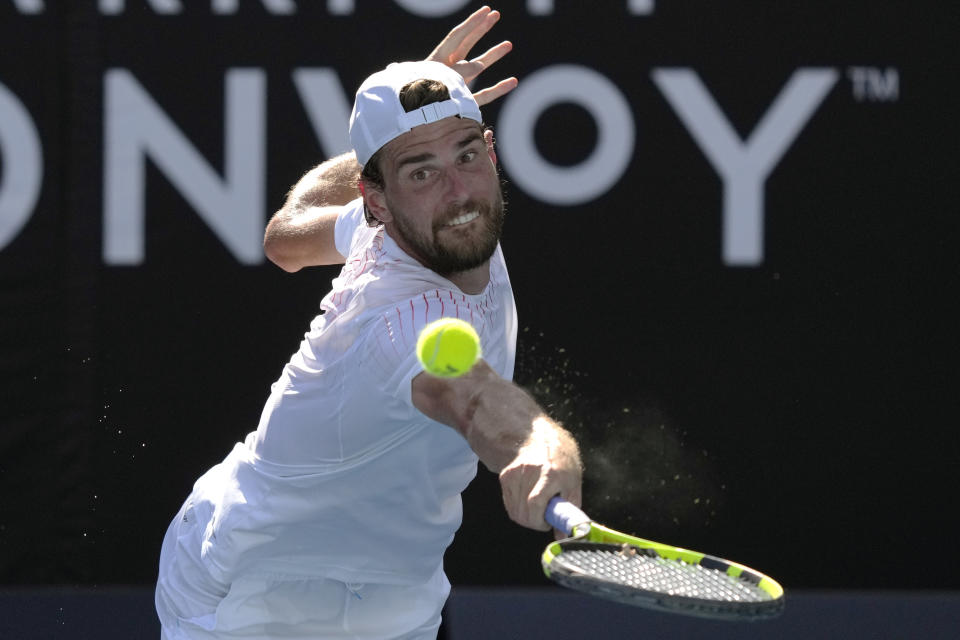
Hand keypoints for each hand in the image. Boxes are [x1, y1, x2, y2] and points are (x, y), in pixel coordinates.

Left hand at [426, 6, 518, 105]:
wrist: (413, 126)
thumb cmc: (420, 102)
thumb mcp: (437, 81)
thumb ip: (458, 72)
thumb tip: (479, 66)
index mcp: (437, 62)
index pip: (457, 37)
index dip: (472, 23)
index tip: (487, 10)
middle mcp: (448, 71)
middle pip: (467, 44)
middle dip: (481, 28)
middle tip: (496, 14)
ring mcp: (457, 87)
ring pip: (478, 67)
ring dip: (493, 55)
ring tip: (508, 44)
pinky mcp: (464, 105)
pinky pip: (485, 96)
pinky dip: (499, 89)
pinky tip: (513, 81)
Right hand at [498, 417, 582, 531]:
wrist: (542, 440)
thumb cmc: (561, 464)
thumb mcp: (573, 484)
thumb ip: (570, 511)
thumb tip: (563, 536)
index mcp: (550, 473)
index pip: (536, 503)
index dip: (539, 520)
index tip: (547, 523)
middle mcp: (530, 471)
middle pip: (523, 512)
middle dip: (534, 523)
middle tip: (544, 518)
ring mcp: (515, 472)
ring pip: (515, 511)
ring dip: (526, 517)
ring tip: (538, 507)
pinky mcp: (505, 476)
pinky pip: (509, 504)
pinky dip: (518, 509)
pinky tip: (528, 500)